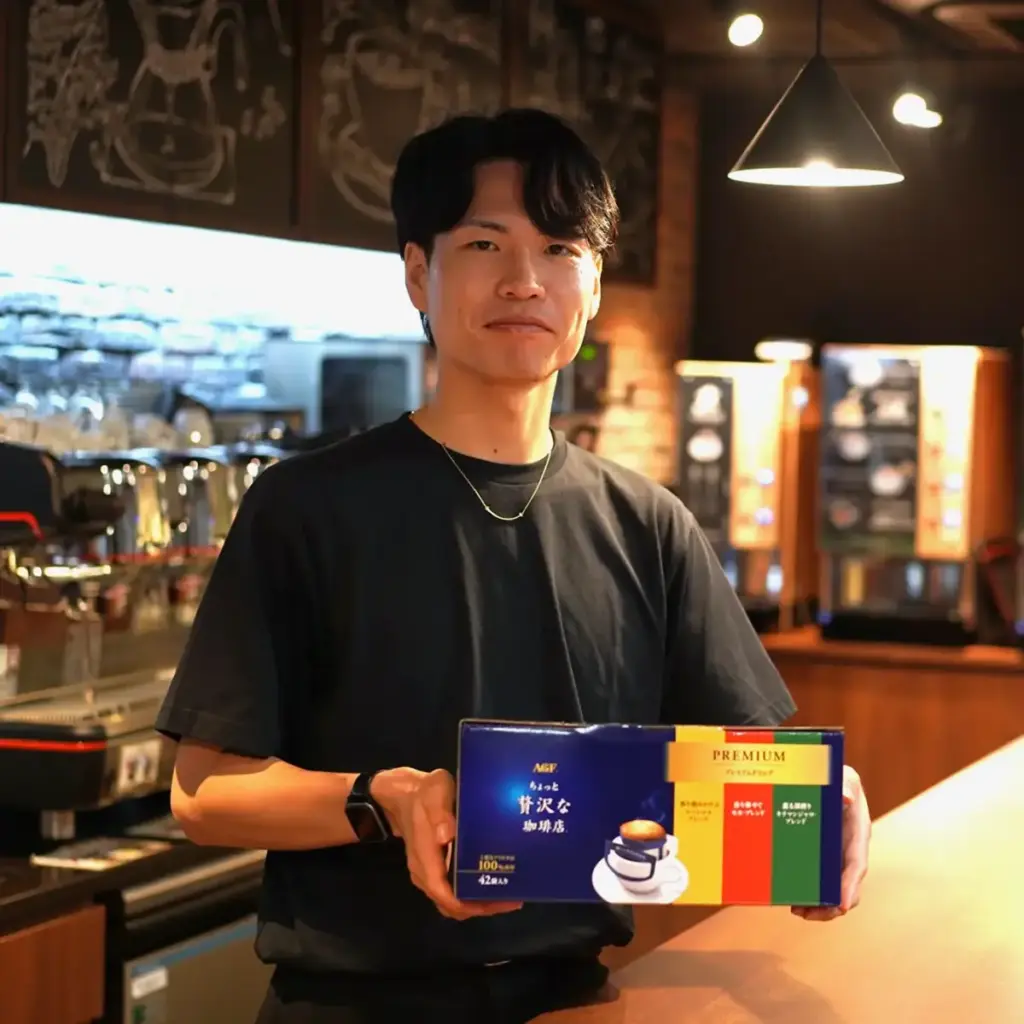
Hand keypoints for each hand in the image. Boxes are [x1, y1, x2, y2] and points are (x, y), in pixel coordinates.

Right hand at [372, 767, 522, 920]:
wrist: (406, 793)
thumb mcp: (435, 793)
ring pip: (451, 899)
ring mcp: (429, 871)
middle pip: (450, 904)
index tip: (496, 903)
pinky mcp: (434, 867)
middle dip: (479, 907)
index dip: (467, 905)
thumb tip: (446, 835)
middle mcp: (425, 872)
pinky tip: (491, 881)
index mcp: (425, 858)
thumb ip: (439, 811)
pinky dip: (470, 893)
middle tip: (511, 901)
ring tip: (507, 895)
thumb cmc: (425, 793)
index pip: (442, 893)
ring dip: (476, 903)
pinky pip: (451, 889)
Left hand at [792, 764, 869, 921]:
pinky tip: (791, 899)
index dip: (850, 887)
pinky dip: (807, 893)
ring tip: (798, 911)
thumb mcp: (844, 777)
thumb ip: (846, 785)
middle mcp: (848, 851)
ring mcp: (834, 857)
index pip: (857, 865)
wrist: (828, 778)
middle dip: (831, 906)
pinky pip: (817, 880)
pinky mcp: (820, 857)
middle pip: (845, 886)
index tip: (843, 905)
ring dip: (818, 905)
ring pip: (831, 889)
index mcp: (857, 835)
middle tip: (808, 914)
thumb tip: (845, 799)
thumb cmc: (838, 778)